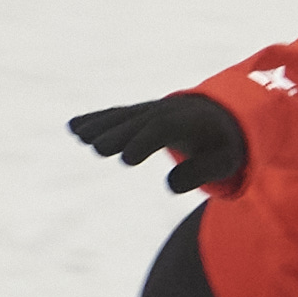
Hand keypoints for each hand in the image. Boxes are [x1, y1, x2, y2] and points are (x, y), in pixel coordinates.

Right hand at [69, 92, 246, 192]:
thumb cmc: (224, 145)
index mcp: (190, 122)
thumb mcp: (225, 162)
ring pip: (123, 116)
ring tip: (78, 135)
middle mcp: (167, 110)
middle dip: (119, 134)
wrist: (223, 116)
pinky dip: (95, 119)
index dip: (145, 142)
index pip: (164, 129)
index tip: (127, 159)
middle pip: (139, 122)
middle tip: (97, 148)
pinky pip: (115, 115)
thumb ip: (202, 172)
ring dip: (100, 124)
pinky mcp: (138, 114)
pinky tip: (72, 127)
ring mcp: (150, 110)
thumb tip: (171, 186)